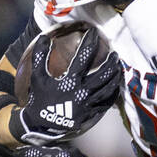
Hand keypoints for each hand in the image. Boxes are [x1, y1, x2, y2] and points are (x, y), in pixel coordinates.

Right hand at [15, 28, 121, 143]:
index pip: (83, 57)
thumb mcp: (37, 77)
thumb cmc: (40, 99)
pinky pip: (106, 103)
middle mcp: (81, 92)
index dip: (89, 42)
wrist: (41, 124)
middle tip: (115, 54)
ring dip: (115, 77)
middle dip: (111, 62)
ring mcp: (87, 104)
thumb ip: (40, 57)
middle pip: (103, 74)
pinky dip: (112, 94)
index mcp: (70, 81)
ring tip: (118, 68)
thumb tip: (43, 37)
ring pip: (108, 88)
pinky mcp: (90, 114)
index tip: (94, 32)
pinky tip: (115, 87)